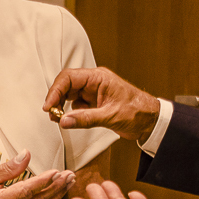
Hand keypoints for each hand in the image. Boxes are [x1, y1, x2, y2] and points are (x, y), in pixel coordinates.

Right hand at [43, 67, 159, 141]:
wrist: (151, 121)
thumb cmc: (137, 112)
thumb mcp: (110, 116)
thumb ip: (85, 119)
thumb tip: (64, 121)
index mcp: (98, 77)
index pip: (69, 78)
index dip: (55, 91)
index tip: (48, 106)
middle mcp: (94, 82)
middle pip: (66, 85)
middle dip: (56, 99)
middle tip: (51, 115)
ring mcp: (94, 92)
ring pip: (69, 95)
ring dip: (61, 106)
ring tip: (58, 119)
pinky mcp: (94, 102)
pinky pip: (76, 105)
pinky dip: (70, 112)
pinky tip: (71, 120)